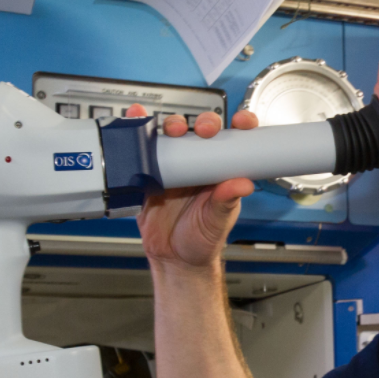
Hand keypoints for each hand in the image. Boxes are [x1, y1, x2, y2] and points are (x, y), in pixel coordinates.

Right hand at [125, 103, 259, 269]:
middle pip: (202, 132)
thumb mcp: (218, 221)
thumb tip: (242, 184)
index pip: (234, 142)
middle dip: (204, 123)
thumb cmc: (202, 241)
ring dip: (172, 125)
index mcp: (220, 172)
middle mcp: (198, 165)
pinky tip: (136, 117)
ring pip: (173, 136)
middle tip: (203, 130)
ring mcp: (173, 167)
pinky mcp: (149, 174)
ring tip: (172, 129)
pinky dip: (137, 131)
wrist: (174, 260)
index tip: (242, 123)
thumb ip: (227, 202)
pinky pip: (143, 151)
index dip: (240, 126)